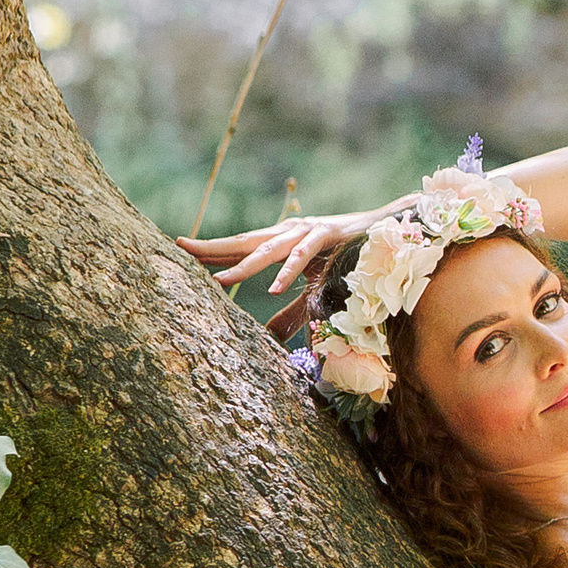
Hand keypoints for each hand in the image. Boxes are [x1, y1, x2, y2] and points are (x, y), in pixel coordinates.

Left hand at [180, 208, 375, 336]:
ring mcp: (306, 232)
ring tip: (218, 280)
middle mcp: (287, 233)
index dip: (211, 252)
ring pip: (267, 250)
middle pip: (242, 242)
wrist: (387, 228)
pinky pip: (303, 256)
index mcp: (280, 243)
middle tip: (180, 247)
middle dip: (211, 247)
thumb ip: (291, 314)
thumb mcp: (314, 291)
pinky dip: (288, 272)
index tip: (180, 254)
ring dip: (242, 265)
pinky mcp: (327, 236)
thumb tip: (269, 340)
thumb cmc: (348, 258)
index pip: (238, 248)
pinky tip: (273, 288)